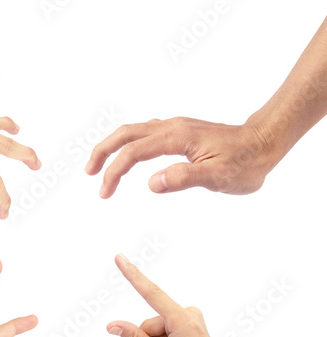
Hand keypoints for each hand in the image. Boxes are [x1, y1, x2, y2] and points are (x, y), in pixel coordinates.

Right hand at [85, 117, 281, 197]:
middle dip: (103, 152)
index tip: (104, 192)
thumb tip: (152, 183)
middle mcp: (171, 127)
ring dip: (112, 146)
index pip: (134, 152)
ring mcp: (174, 128)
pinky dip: (128, 144)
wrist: (264, 143)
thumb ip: (184, 178)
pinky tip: (128, 156)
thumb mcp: (218, 176)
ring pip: (133, 131)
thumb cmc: (245, 162)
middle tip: (89, 173)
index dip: (115, 171)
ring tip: (99, 165)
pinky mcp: (179, 133)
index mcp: (176, 137)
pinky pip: (144, 134)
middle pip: (125, 134)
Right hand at [107, 254, 227, 336]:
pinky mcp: (188, 323)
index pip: (151, 292)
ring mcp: (189, 317)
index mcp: (181, 320)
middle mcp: (186, 313)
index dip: (132, 274)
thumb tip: (112, 325)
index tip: (120, 258)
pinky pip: (164, 328)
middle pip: (149, 323)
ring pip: (155, 327)